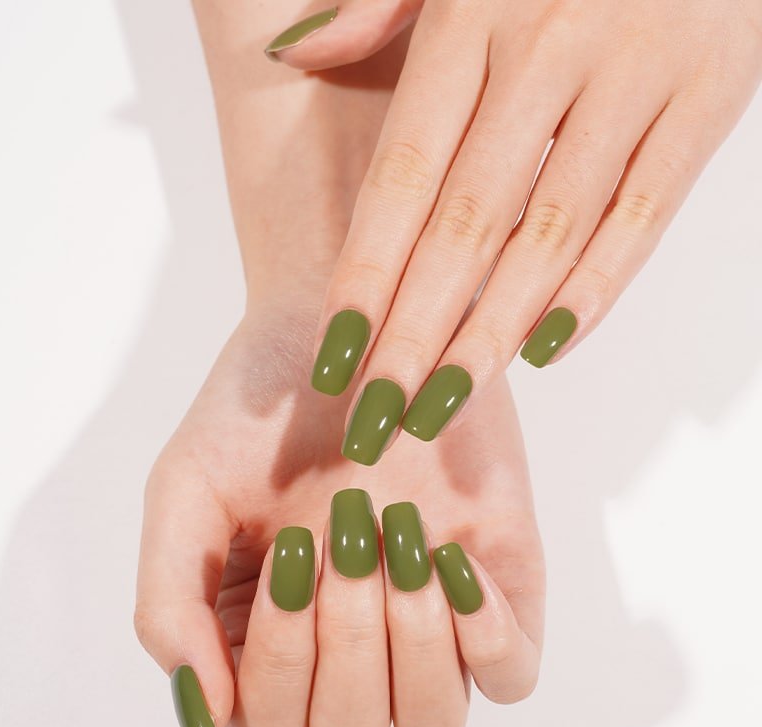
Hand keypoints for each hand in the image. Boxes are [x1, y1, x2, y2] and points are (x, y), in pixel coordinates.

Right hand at [134, 292, 543, 726]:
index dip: (277, 664)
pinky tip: (451, 559)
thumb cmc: (256, 408)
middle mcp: (350, 638)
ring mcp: (427, 617)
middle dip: (345, 646)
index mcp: (269, 634)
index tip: (288, 549)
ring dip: (412, 648)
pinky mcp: (499, 582)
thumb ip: (171, 607)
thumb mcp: (184, 495)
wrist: (342, 327)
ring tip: (398, 543)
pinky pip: (514, 675)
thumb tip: (204, 722)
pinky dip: (488, 641)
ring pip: (433, 723)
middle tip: (341, 534)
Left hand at [265, 0, 761, 462]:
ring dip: (492, 334)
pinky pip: (645, 213)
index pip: (401, 178)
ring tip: (444, 404)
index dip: (365, 276)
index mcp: (469, 18)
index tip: (333, 355)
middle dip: (415, 334)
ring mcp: (631, 76)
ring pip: (548, 235)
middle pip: (465, 227)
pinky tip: (548, 350)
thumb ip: (373, 4)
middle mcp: (543, 51)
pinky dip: (598, 288)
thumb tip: (289, 55)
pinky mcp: (707, 94)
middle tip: (377, 416)